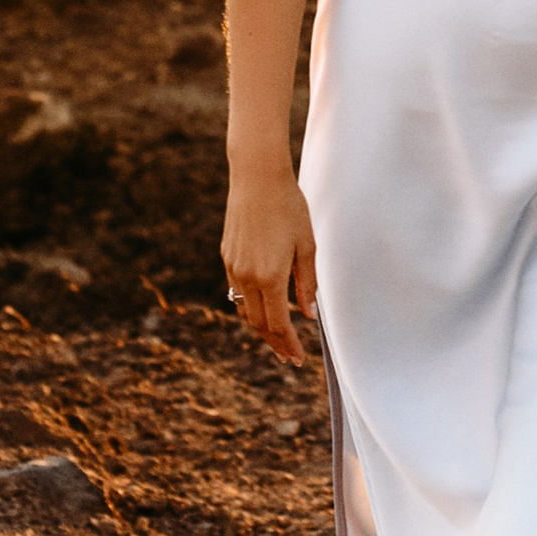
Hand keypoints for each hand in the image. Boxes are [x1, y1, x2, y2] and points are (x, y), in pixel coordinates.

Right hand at [221, 165, 318, 365]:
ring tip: (276, 338)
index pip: (279, 324)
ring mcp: (233, 267)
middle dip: (275, 343)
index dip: (289, 344)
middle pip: (259, 324)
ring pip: (245, 310)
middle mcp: (247, 277)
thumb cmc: (289, 207)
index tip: (297, 358)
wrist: (257, 177)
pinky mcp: (227, 256)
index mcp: (271, 276)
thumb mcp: (307, 245)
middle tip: (288, 357)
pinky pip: (237, 292)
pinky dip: (249, 307)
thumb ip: (307, 283)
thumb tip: (309, 314)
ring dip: (261, 328)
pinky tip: (261, 308)